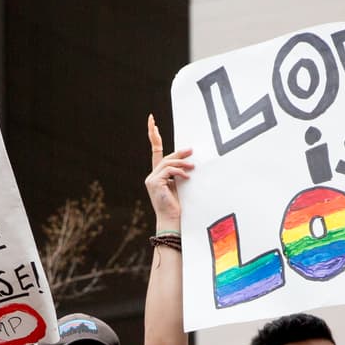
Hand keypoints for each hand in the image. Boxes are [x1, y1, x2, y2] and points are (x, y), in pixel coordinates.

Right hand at [145, 114, 192, 232]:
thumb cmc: (178, 206)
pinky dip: (179, 172)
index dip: (153, 136)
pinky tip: (188, 177)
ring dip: (182, 164)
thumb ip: (180, 173)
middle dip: (179, 153)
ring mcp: (151, 179)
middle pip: (165, 156)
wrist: (173, 221)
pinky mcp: (154, 183)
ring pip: (167, 163)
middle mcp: (152, 176)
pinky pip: (169, 171)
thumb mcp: (181, 186)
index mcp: (157, 175)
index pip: (155, 151)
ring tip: (193, 168)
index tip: (153, 122)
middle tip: (192, 151)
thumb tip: (189, 161)